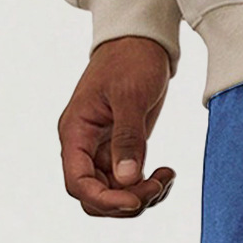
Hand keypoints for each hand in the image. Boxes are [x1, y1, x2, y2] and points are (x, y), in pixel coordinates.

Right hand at [58, 35, 174, 216]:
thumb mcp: (130, 96)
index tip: (136, 199)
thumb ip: (128, 139)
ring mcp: (101, 151)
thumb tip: (128, 179)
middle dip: (127, 201)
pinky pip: (129, 184)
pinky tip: (166, 173)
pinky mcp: (120, 151)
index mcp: (76, 132)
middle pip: (95, 197)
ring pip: (114, 194)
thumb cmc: (130, 60)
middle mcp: (83, 146)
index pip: (78, 184)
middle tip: (157, 185)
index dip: (106, 200)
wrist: (140, 41)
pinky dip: (148, 187)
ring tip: (167, 177)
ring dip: (141, 196)